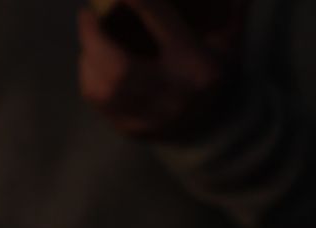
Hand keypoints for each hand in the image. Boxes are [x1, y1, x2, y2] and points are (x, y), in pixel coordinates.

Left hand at [79, 0, 246, 138]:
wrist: (212, 125)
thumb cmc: (214, 71)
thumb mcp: (228, 40)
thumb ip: (228, 9)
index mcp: (198, 66)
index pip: (165, 27)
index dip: (141, 4)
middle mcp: (173, 95)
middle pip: (120, 69)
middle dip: (95, 39)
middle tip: (86, 15)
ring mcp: (149, 117)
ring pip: (102, 88)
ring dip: (88, 58)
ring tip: (89, 37)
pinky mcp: (130, 129)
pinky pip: (97, 102)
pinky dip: (89, 77)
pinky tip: (90, 61)